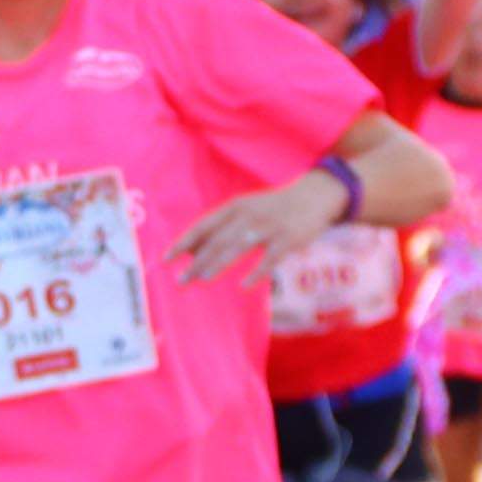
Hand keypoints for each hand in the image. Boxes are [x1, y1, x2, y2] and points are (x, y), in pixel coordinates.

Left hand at [168, 171, 347, 283]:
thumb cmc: (271, 208)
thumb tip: (189, 252)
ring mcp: (269, 227)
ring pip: (238, 247)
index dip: (184, 242)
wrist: (315, 195)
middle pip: (218, 240)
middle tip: (181, 280)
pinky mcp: (289, 239)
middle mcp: (249, 215)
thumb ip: (219, 228)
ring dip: (218, 264)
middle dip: (197, 261)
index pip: (203, 226)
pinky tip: (243, 286)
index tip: (166, 259)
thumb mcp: (244, 210)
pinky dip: (257, 272)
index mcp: (235, 207)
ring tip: (202, 279)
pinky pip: (270, 258)